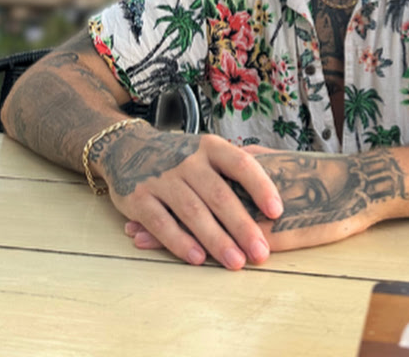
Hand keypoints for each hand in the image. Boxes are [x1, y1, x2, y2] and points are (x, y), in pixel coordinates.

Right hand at [89, 126, 283, 269]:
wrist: (127, 147)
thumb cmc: (180, 156)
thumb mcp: (207, 149)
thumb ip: (236, 165)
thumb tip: (281, 178)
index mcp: (210, 147)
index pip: (241, 164)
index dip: (261, 186)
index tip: (277, 211)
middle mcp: (187, 161)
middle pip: (220, 195)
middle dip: (243, 226)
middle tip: (261, 253)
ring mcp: (162, 178)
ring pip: (194, 212)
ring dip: (217, 240)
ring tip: (236, 262)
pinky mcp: (139, 198)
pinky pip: (162, 223)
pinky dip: (180, 242)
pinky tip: (197, 259)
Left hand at [124, 148, 408, 255]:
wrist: (360, 183)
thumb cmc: (324, 171)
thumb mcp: (286, 158)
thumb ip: (258, 156)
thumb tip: (237, 150)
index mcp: (252, 166)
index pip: (204, 178)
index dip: (174, 186)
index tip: (146, 190)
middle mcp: (252, 187)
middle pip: (199, 200)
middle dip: (164, 213)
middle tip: (133, 223)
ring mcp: (264, 210)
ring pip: (212, 223)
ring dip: (177, 234)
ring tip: (143, 242)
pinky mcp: (281, 232)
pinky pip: (237, 243)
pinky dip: (212, 250)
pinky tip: (192, 260)